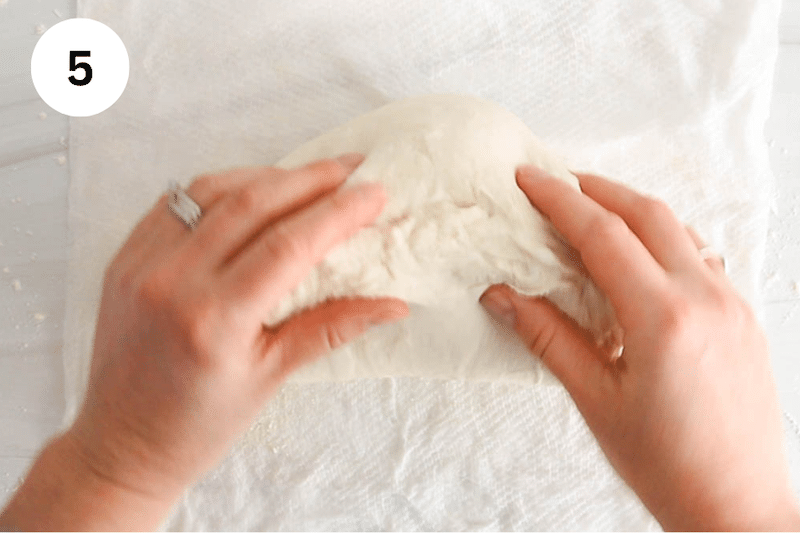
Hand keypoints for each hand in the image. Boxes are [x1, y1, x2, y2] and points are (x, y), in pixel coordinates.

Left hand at [0, 153, 407, 529]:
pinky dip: (223, 187)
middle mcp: (171, 281)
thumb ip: (331, 327)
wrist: (120, 444)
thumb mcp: (271, 377)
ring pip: (212, 190)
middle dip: (310, 179)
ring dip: (268, 175)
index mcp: (213, 320)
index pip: (287, 244)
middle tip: (351, 168)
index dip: (337, 213)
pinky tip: (254, 190)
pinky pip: (178, 201)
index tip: (374, 193)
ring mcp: (141, 263)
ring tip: (310, 178)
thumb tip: (392, 304)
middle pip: (252, 202)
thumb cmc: (198, 424)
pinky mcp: (125, 256)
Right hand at [480, 166, 799, 530]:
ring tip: (592, 212)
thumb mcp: (595, 400)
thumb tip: (503, 295)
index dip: (559, 200)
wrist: (737, 507)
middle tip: (555, 183)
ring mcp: (730, 304)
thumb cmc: (668, 465)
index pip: (602, 235)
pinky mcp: (742, 316)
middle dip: (596, 189)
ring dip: (632, 209)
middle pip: (645, 213)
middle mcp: (704, 298)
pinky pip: (701, 254)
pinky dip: (664, 237)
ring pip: (678, 228)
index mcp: (663, 317)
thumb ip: (548, 337)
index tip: (529, 180)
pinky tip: (641, 254)